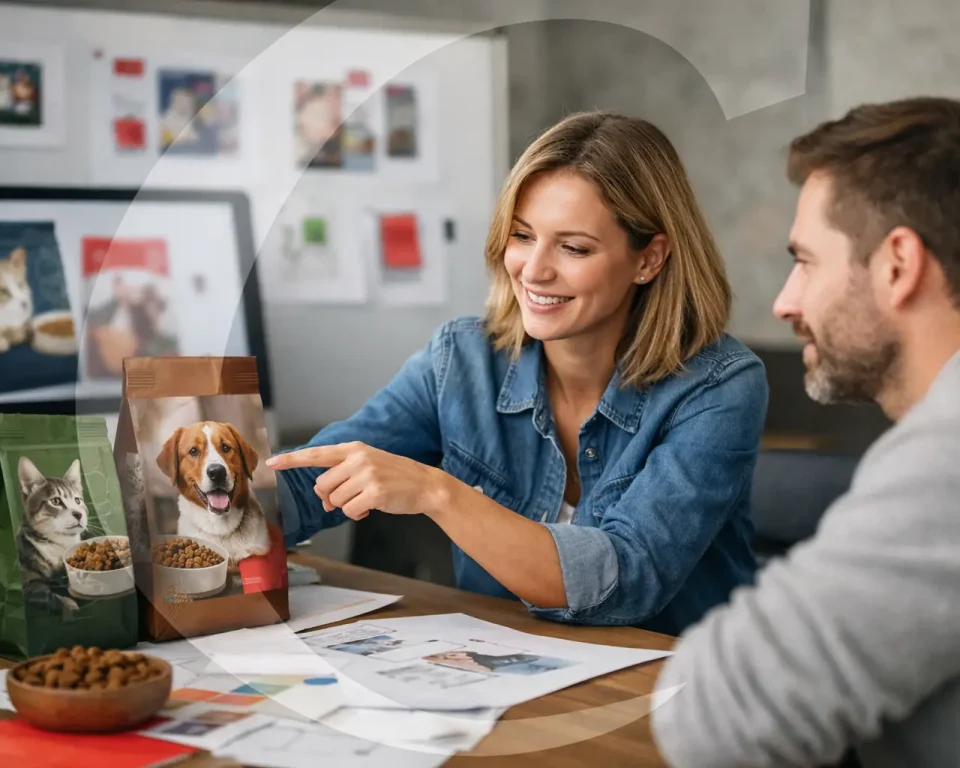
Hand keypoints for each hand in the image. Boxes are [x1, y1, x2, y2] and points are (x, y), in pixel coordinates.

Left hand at [266, 442, 448, 520]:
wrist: (426, 485)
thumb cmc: (395, 477)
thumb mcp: (368, 467)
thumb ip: (342, 477)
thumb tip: (323, 498)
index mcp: (353, 449)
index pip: (316, 454)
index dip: (292, 459)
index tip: (272, 462)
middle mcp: (358, 459)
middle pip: (322, 485)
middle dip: (333, 497)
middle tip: (352, 497)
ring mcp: (366, 475)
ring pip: (335, 500)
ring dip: (347, 507)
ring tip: (367, 500)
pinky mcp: (374, 492)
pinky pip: (349, 511)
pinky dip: (357, 515)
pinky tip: (371, 509)